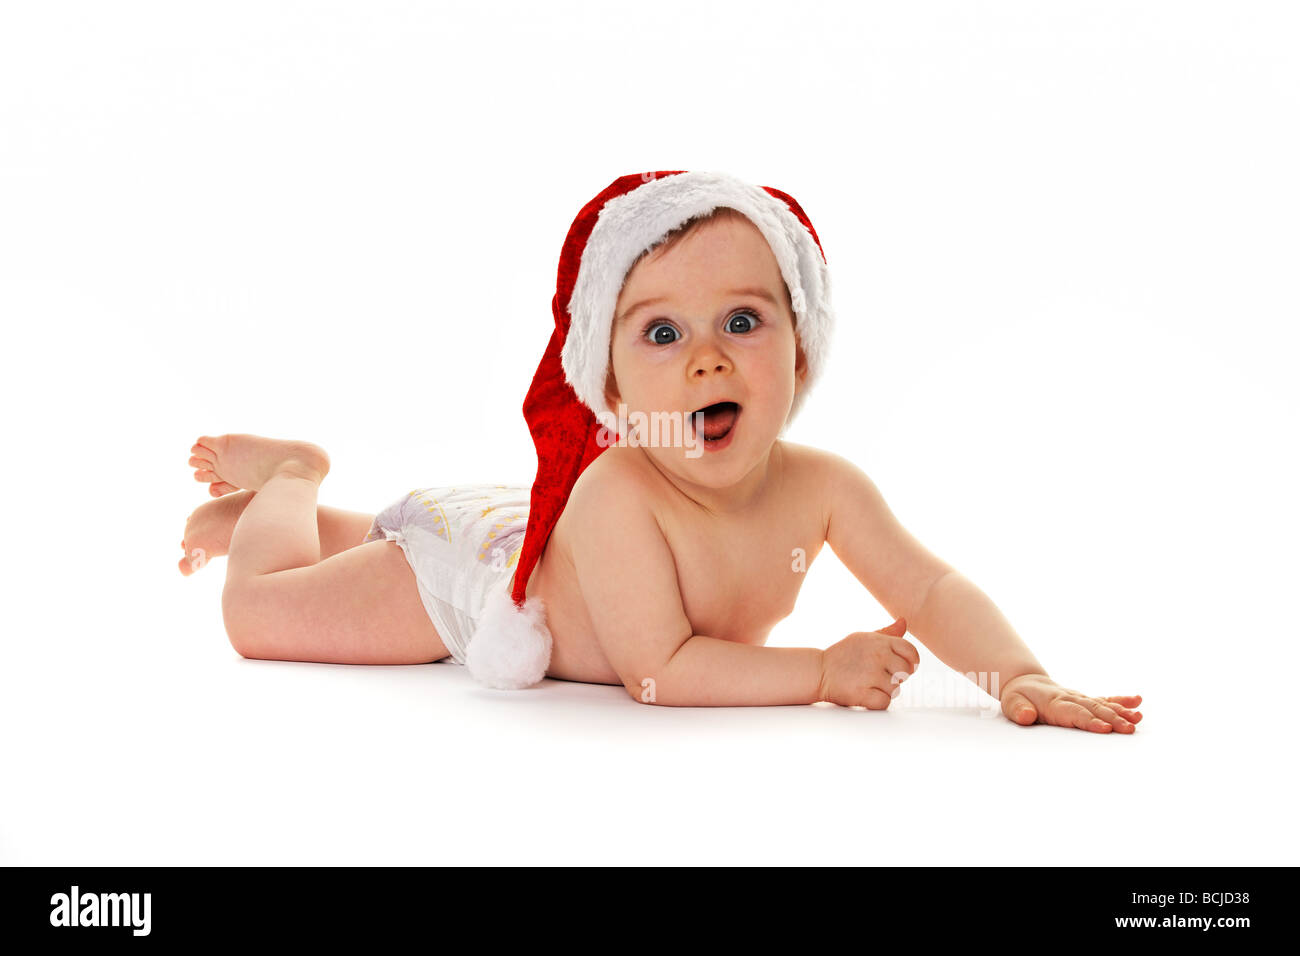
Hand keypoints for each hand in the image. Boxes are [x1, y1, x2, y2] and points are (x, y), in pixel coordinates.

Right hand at [818, 618, 919, 708]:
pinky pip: (884, 702)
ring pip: (896, 689)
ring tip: (869, 684)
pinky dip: (877, 702)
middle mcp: (877, 656)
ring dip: (884, 691)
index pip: (911, 651)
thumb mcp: (863, 638)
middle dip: (896, 677)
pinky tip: (866, 694)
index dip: (910, 662)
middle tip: (880, 677)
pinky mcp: (862, 693)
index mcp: (879, 642)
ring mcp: (870, 674)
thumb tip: (903, 621)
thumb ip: (887, 633)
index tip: (902, 667)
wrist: (818, 672)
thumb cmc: (842, 655)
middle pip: (906, 672)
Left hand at [1000, 673, 1142, 732]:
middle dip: (1113, 720)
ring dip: (1121, 711)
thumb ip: (1019, 710)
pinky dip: (1121, 700)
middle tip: (1129, 729)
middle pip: (1094, 709)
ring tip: (1138, 718)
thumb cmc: (1018, 697)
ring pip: (1102, 704)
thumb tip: (1027, 716)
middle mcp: (1070, 698)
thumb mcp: (1011, 703)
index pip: (1074, 713)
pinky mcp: (1085, 699)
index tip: (1105, 729)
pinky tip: (1137, 701)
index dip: (1090, 721)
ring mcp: (1080, 698)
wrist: (1024, 682)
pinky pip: (1104, 699)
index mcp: (1054, 702)